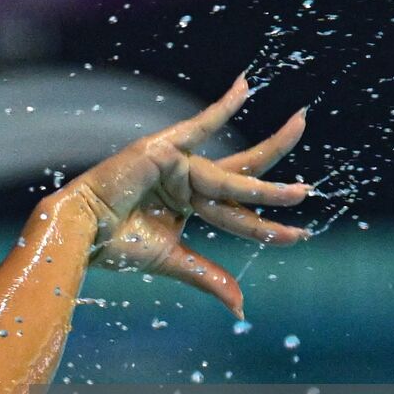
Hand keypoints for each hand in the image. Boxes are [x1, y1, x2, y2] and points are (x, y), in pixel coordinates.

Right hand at [65, 74, 311, 318]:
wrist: (81, 233)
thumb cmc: (115, 245)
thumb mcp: (171, 261)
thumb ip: (208, 276)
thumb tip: (242, 307)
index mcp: (190, 204)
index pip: (240, 214)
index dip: (270, 227)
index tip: (302, 236)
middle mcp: (189, 180)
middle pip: (245, 177)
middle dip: (280, 178)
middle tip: (311, 186)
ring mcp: (178, 163)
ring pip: (232, 175)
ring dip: (267, 174)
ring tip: (301, 181)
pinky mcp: (164, 148)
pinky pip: (200, 124)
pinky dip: (222, 106)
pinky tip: (246, 87)